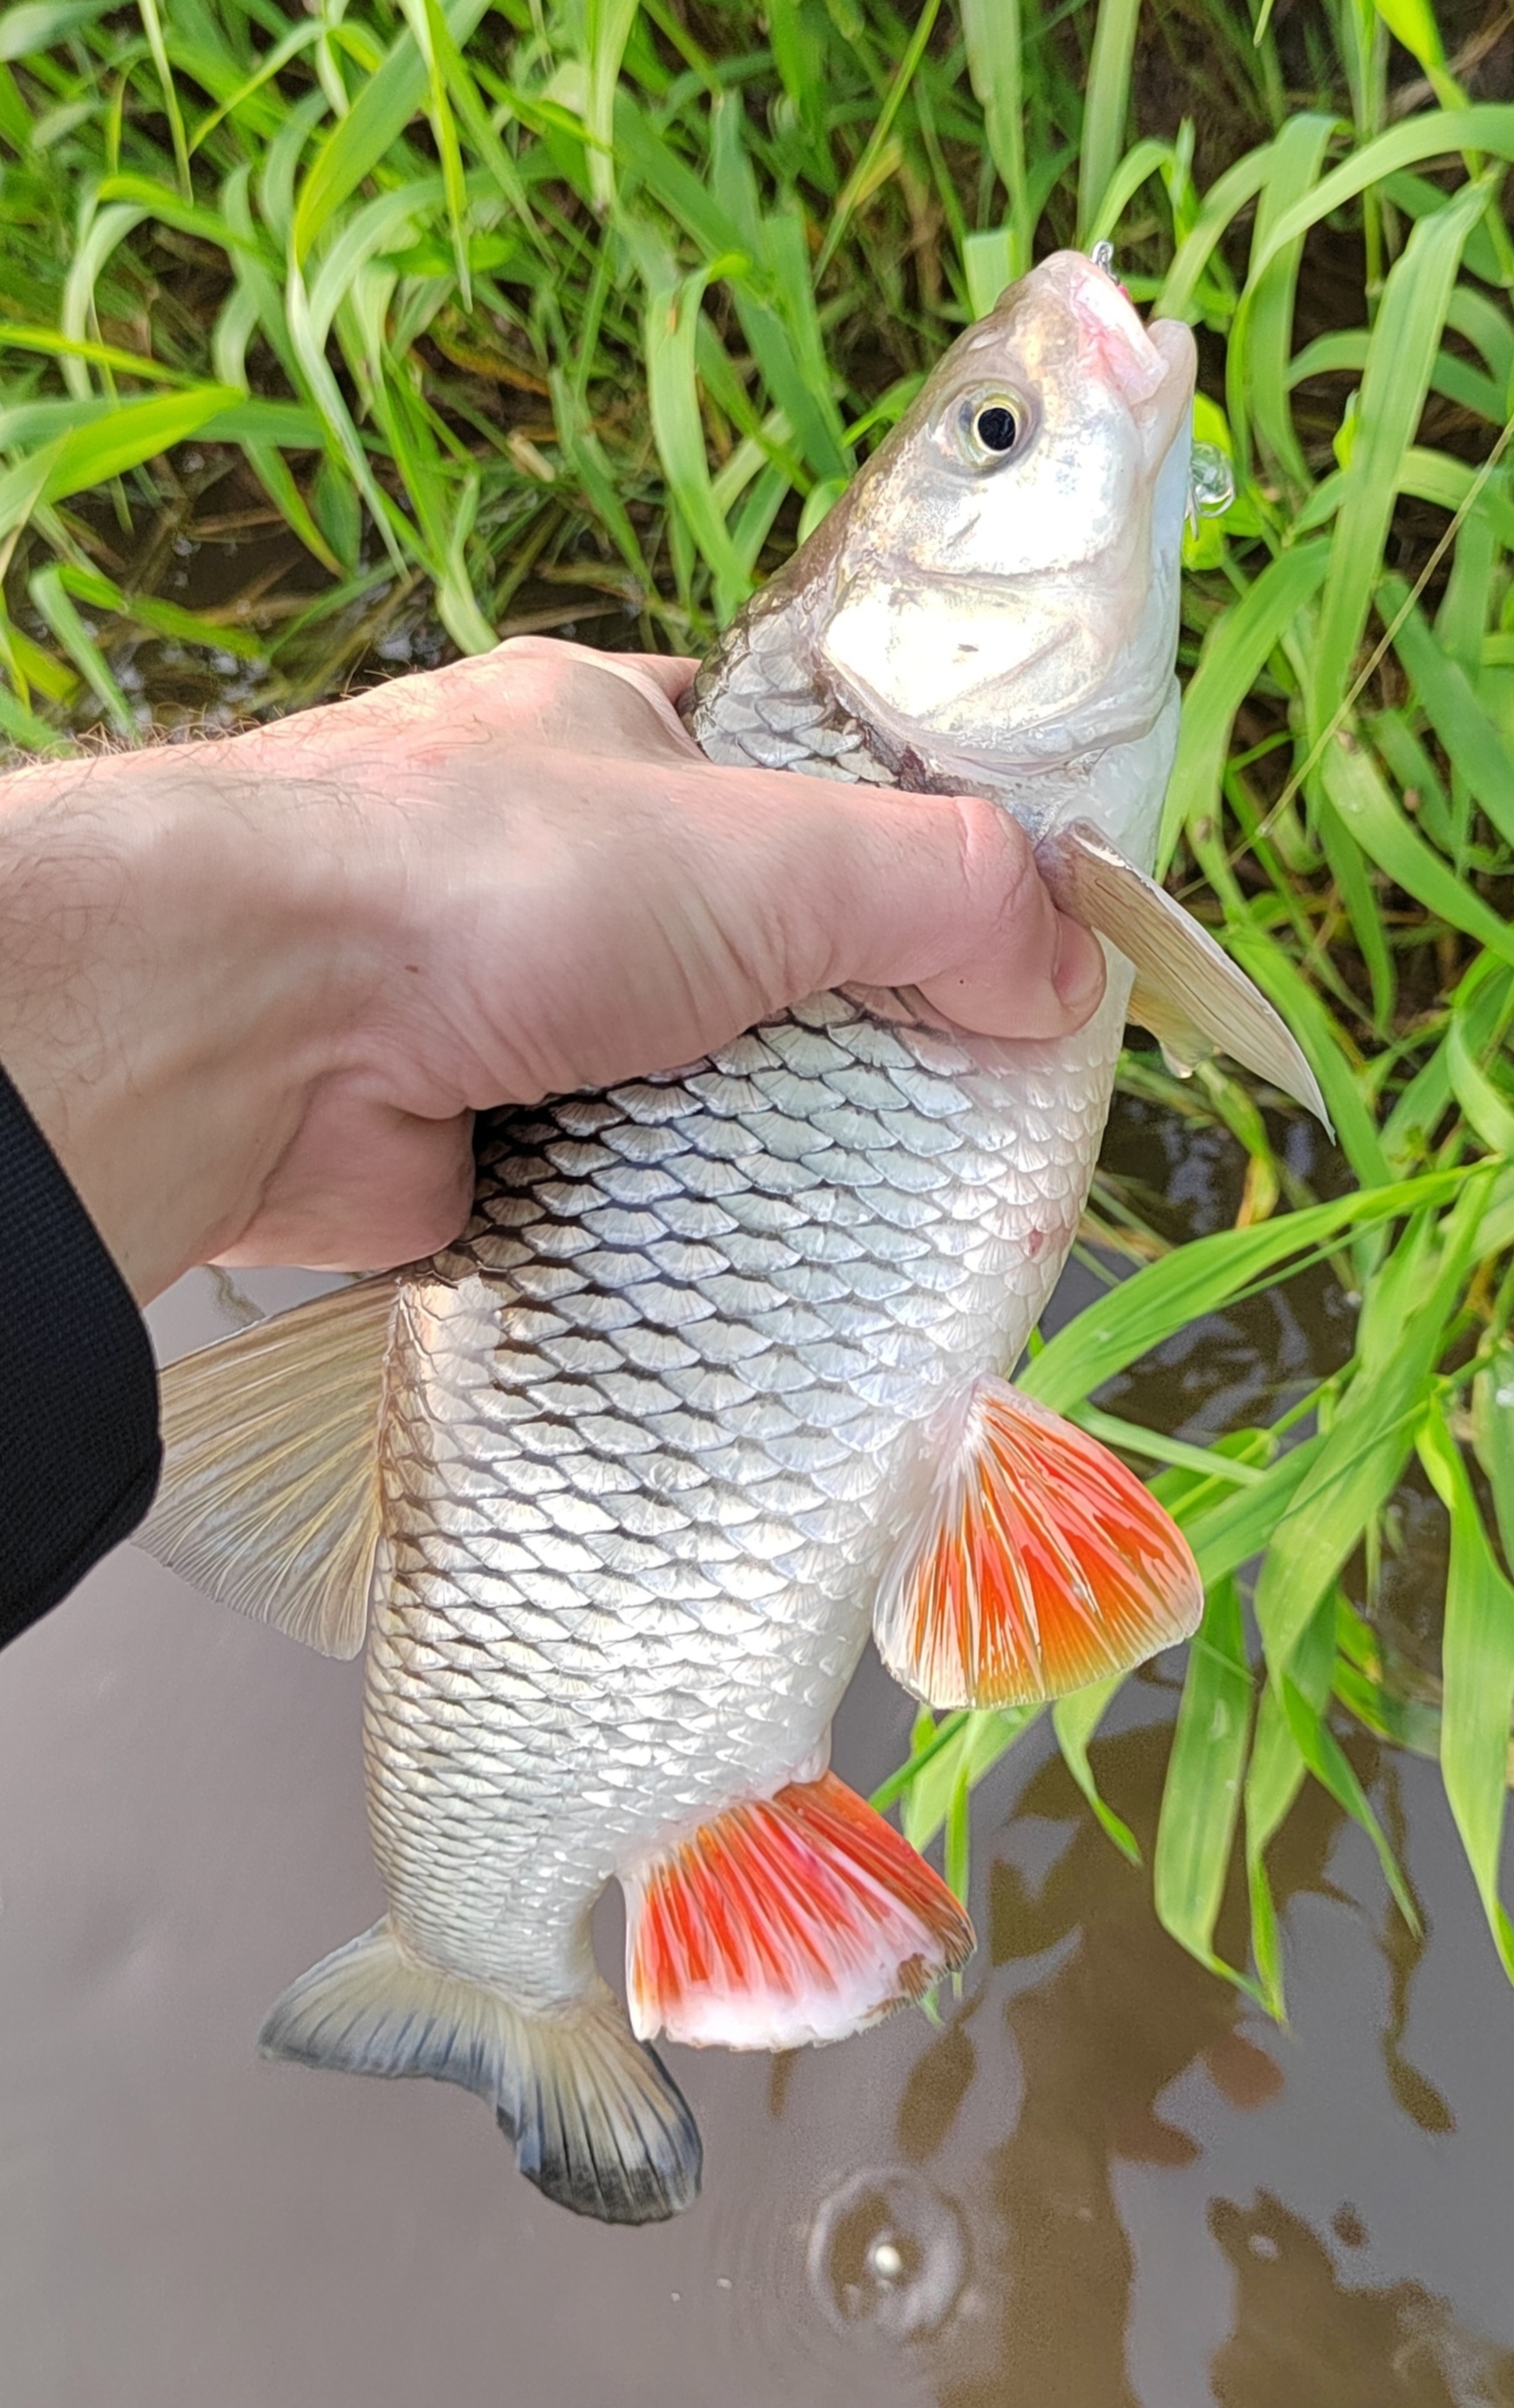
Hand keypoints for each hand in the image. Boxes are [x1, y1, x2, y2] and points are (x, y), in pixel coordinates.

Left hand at [0, 637, 1103, 1300]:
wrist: (250, 1032)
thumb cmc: (484, 878)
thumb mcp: (763, 846)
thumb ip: (938, 888)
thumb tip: (1078, 959)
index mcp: (609, 736)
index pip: (791, 777)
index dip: (896, 847)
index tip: (992, 935)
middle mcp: (557, 867)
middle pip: (757, 946)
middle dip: (843, 1019)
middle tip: (958, 1093)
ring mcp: (514, 1008)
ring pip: (694, 1074)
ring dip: (768, 1132)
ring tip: (891, 1191)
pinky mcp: (487, 1143)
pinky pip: (628, 1182)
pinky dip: (687, 1216)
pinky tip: (770, 1253)